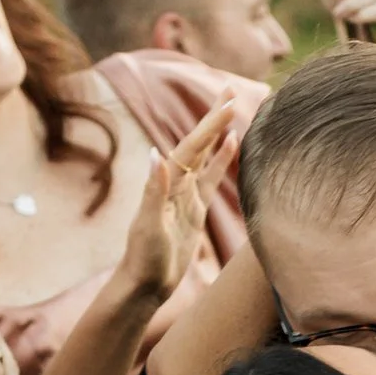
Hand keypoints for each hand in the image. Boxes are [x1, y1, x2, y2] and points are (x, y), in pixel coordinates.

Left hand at [118, 98, 243, 306]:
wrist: (144, 284)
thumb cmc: (144, 258)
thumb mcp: (149, 225)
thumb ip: (154, 190)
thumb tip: (155, 154)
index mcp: (166, 183)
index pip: (191, 147)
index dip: (210, 126)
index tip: (228, 104)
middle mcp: (175, 184)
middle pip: (198, 143)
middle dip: (213, 117)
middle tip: (230, 89)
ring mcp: (186, 196)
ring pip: (205, 156)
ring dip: (218, 132)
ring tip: (231, 108)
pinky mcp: (195, 210)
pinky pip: (210, 178)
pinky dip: (221, 160)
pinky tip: (231, 144)